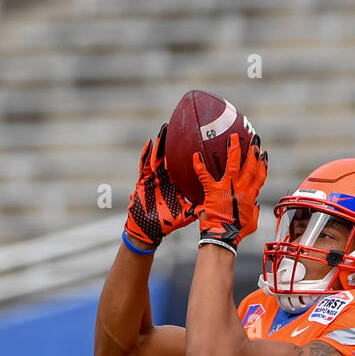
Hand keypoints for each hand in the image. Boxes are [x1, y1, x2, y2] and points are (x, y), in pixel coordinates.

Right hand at [123, 125, 195, 251]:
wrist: (148, 230)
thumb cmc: (165, 224)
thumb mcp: (183, 215)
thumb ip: (195, 210)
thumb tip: (211, 209)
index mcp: (176, 184)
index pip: (185, 167)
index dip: (191, 157)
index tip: (200, 143)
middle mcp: (166, 178)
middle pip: (172, 156)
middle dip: (176, 142)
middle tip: (184, 125)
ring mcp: (154, 177)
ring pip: (158, 156)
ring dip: (161, 143)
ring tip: (165, 128)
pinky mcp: (143, 180)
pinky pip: (144, 165)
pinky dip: (146, 155)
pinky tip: (149, 143)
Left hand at [193, 134, 267, 250]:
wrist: (224, 238)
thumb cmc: (237, 233)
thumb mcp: (251, 223)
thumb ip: (255, 213)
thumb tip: (256, 208)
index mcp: (250, 196)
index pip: (259, 178)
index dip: (263, 166)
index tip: (264, 155)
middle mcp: (241, 190)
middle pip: (250, 168)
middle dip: (253, 153)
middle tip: (255, 141)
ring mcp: (227, 189)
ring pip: (233, 165)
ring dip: (234, 150)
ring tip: (233, 137)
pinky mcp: (213, 192)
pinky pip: (205, 176)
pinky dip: (199, 166)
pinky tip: (195, 155)